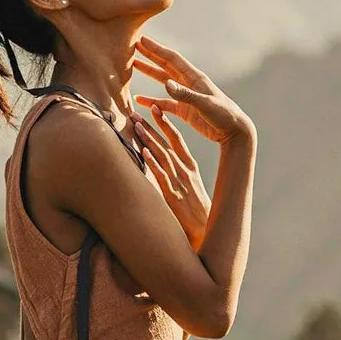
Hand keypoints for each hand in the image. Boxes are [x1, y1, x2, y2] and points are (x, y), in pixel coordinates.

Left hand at [126, 103, 211, 247]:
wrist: (204, 229)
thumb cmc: (196, 210)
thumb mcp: (191, 186)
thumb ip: (179, 173)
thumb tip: (164, 162)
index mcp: (190, 167)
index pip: (177, 140)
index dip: (166, 123)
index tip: (155, 109)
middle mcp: (185, 171)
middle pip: (166, 144)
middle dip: (151, 127)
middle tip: (136, 113)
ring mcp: (178, 182)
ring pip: (162, 156)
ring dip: (149, 139)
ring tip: (137, 125)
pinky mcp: (172, 195)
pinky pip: (161, 176)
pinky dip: (153, 163)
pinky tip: (144, 152)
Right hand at [130, 34, 255, 146]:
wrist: (234, 131)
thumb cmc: (223, 115)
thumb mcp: (204, 104)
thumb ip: (185, 94)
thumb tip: (165, 83)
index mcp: (194, 78)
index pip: (171, 59)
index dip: (156, 49)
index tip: (141, 40)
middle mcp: (189, 84)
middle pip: (165, 65)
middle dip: (150, 55)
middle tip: (134, 46)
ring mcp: (186, 97)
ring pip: (163, 81)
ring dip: (150, 73)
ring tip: (134, 65)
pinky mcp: (185, 110)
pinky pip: (164, 104)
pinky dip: (152, 102)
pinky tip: (139, 101)